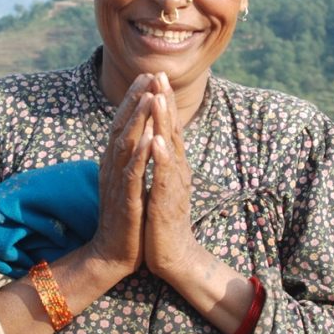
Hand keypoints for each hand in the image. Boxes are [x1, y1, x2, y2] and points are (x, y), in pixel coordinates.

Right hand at [89, 73, 154, 274]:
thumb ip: (128, 159)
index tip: (146, 77)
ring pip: (126, 144)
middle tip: (148, 76)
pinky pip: (132, 173)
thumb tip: (136, 136)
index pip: (122, 122)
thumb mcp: (127, 181)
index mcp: (113, 161)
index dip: (133, 99)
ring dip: (138, 120)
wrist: (112, 254)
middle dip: (136, 100)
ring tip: (150, 97)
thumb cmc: (124, 217)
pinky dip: (140, 155)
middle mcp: (111, 166)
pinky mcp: (125, 200)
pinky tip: (148, 139)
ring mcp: (117, 182)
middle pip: (122, 126)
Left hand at [143, 73, 199, 281]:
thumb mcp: (160, 185)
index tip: (156, 76)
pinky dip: (161, 159)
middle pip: (172, 131)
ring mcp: (174, 187)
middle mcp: (177, 172)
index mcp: (173, 167)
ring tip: (158, 98)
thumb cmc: (164, 221)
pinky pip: (164, 178)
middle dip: (165, 103)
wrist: (175, 257)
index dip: (163, 103)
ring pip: (170, 149)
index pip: (168, 129)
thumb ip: (160, 163)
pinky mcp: (166, 205)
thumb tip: (156, 140)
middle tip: (161, 75)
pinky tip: (156, 143)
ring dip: (164, 123)